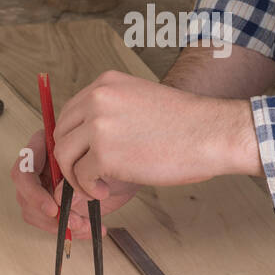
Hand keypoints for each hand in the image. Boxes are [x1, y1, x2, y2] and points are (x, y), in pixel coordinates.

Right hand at [11, 128, 138, 237]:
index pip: (24, 167)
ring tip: (84, 225)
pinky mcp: (55, 203)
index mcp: (47, 144)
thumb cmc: (118, 157)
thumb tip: (58, 199)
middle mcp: (42, 164)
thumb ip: (78, 178)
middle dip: (45, 212)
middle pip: (24, 192)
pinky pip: (49, 221)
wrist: (131, 170)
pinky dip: (68, 230)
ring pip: (32, 210)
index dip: (33, 191)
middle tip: (71, 222)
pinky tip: (88, 228)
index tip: (53, 208)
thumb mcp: (103, 164)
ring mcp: (46, 184)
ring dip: (57, 224)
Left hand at [52, 70, 261, 200]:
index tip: (80, 155)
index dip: (72, 138)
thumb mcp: (142, 100)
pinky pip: (81, 176)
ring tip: (95, 186)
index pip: (70, 111)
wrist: (211, 133)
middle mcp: (98, 99)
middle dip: (69, 158)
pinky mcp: (104, 154)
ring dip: (75, 176)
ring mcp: (99, 126)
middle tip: (85, 175)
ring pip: (65, 155)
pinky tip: (104, 191)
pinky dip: (88, 188)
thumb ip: (114, 111)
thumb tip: (92, 137)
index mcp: (107, 84)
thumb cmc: (186, 123)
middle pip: (62, 133)